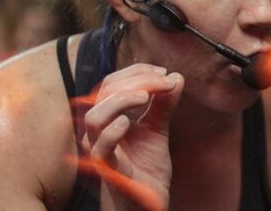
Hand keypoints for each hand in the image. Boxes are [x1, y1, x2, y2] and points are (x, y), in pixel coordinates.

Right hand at [82, 63, 184, 210]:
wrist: (147, 202)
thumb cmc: (146, 167)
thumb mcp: (158, 129)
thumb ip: (164, 104)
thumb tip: (176, 77)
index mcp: (108, 117)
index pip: (112, 83)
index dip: (137, 72)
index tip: (163, 73)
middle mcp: (99, 130)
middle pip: (104, 92)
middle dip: (136, 80)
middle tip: (163, 82)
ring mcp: (100, 149)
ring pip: (95, 117)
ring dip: (121, 100)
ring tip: (145, 97)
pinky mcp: (108, 169)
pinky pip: (101, 148)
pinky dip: (114, 130)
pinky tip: (130, 123)